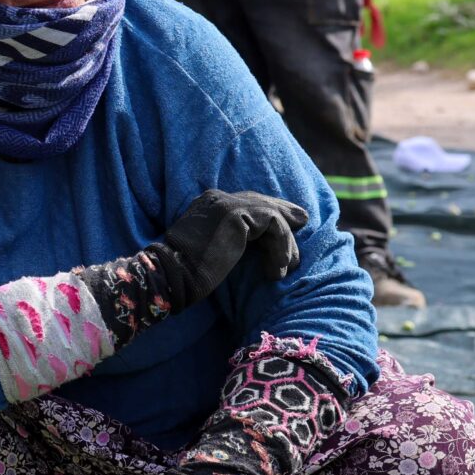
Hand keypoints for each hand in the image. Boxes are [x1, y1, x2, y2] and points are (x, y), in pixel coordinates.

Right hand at [157, 189, 305, 308]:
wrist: (171, 275)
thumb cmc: (186, 273)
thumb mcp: (212, 250)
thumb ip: (232, 239)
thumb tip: (256, 243)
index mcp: (208, 204)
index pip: (248, 203)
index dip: (270, 213)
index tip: (289, 224)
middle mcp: (217, 198)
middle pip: (262, 203)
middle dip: (285, 214)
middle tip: (303, 223)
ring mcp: (226, 204)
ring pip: (272, 215)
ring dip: (285, 244)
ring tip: (286, 268)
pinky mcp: (237, 216)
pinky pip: (274, 226)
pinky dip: (282, 247)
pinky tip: (277, 268)